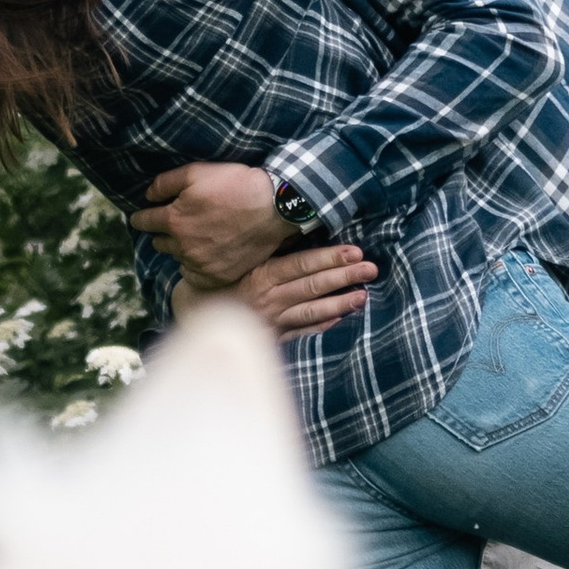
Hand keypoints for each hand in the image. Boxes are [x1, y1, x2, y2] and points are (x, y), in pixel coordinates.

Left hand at [130, 158, 286, 291]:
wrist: (274, 208)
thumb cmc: (236, 186)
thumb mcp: (197, 172)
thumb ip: (165, 183)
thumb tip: (148, 196)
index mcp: (173, 221)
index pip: (143, 222)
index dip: (140, 217)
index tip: (142, 217)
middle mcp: (183, 247)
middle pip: (159, 242)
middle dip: (164, 231)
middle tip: (179, 222)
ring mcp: (201, 265)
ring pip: (178, 258)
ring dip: (181, 248)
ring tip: (198, 237)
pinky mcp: (218, 276)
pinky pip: (194, 275)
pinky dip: (195, 266)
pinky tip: (205, 255)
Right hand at [234, 239, 377, 338]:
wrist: (197, 313)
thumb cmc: (224, 280)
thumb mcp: (244, 261)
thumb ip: (273, 252)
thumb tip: (301, 231)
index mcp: (263, 274)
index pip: (302, 264)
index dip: (330, 258)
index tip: (355, 252)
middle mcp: (269, 297)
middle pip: (312, 286)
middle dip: (343, 277)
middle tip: (371, 269)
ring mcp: (272, 320)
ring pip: (310, 311)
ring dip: (339, 304)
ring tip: (363, 297)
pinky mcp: (272, 337)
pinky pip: (300, 332)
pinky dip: (320, 326)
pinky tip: (339, 319)